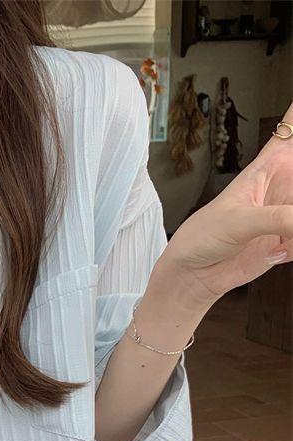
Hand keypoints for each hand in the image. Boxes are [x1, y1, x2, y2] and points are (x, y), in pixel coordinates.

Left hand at [162, 99, 292, 303]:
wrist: (193, 274)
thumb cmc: (201, 237)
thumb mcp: (239, 221)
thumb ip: (278, 219)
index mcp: (266, 167)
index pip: (290, 128)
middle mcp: (281, 187)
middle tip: (286, 207)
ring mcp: (287, 214)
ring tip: (282, 237)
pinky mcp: (290, 240)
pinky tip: (277, 251)